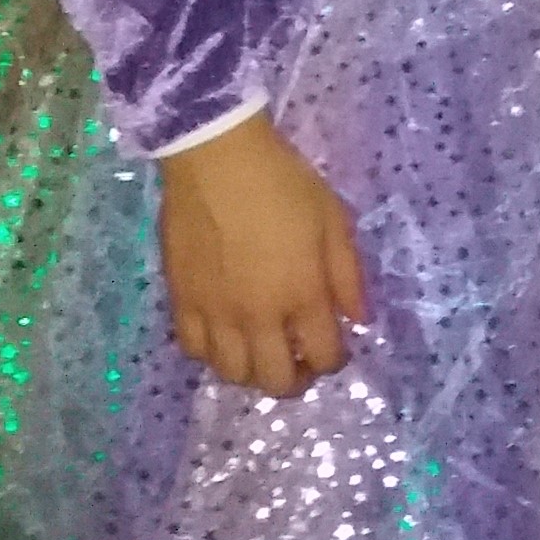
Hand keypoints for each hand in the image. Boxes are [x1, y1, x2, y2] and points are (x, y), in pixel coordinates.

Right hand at [157, 113, 363, 396]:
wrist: (217, 159)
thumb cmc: (284, 184)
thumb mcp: (335, 222)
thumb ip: (349, 276)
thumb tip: (359, 320)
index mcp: (302, 295)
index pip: (324, 356)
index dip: (336, 360)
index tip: (336, 346)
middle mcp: (257, 315)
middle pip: (277, 381)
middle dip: (297, 379)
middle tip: (302, 359)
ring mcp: (215, 313)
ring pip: (232, 374)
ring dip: (254, 371)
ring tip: (264, 350)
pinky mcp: (180, 301)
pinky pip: (193, 350)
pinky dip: (213, 354)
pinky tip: (226, 335)